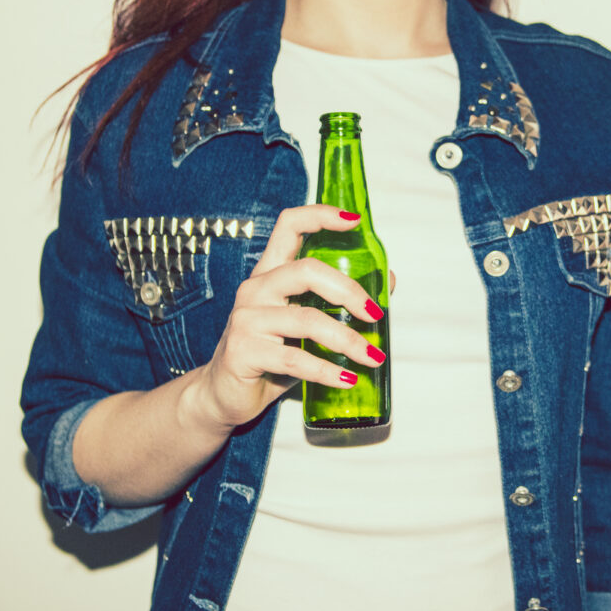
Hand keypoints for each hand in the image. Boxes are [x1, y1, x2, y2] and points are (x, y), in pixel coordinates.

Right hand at [195, 205, 389, 431]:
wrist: (224, 394)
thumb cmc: (270, 354)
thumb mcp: (304, 322)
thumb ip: (337, 301)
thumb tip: (386, 282)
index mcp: (269, 273)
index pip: (289, 226)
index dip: (320, 216)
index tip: (354, 221)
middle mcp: (255, 289)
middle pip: (306, 270)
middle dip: (348, 291)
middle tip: (374, 313)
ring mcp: (246, 319)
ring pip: (307, 320)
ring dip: (347, 340)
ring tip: (372, 356)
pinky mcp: (243, 351)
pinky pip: (296, 359)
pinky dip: (328, 371)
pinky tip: (347, 378)